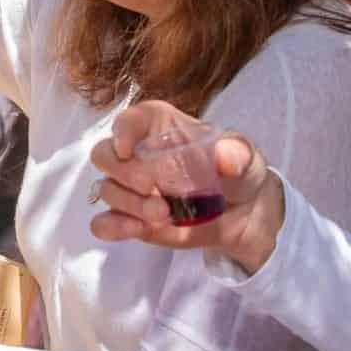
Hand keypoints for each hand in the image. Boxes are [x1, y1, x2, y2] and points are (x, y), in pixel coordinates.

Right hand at [90, 100, 286, 275]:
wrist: (242, 215)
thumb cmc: (237, 173)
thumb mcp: (245, 158)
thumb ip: (237, 153)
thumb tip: (225, 156)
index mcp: (160, 128)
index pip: (130, 120)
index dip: (122, 131)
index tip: (127, 149)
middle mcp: (138, 155)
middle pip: (105, 154)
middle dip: (123, 173)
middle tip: (153, 188)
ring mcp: (131, 188)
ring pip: (107, 190)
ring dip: (131, 204)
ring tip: (165, 214)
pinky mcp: (131, 218)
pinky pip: (104, 222)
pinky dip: (113, 226)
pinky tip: (135, 230)